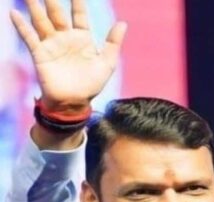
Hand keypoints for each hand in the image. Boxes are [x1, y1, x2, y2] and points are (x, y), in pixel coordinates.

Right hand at [9, 0, 125, 111]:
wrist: (75, 103)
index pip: (79, 14)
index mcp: (83, 38)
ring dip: (34, 6)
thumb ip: (113, 43)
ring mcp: (52, 44)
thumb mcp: (107, 63)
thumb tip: (123, 23)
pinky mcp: (40, 54)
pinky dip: (21, 25)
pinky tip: (14, 13)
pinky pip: (29, 37)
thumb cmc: (92, 84)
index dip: (78, 1)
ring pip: (41, 20)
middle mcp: (65, 37)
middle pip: (57, 13)